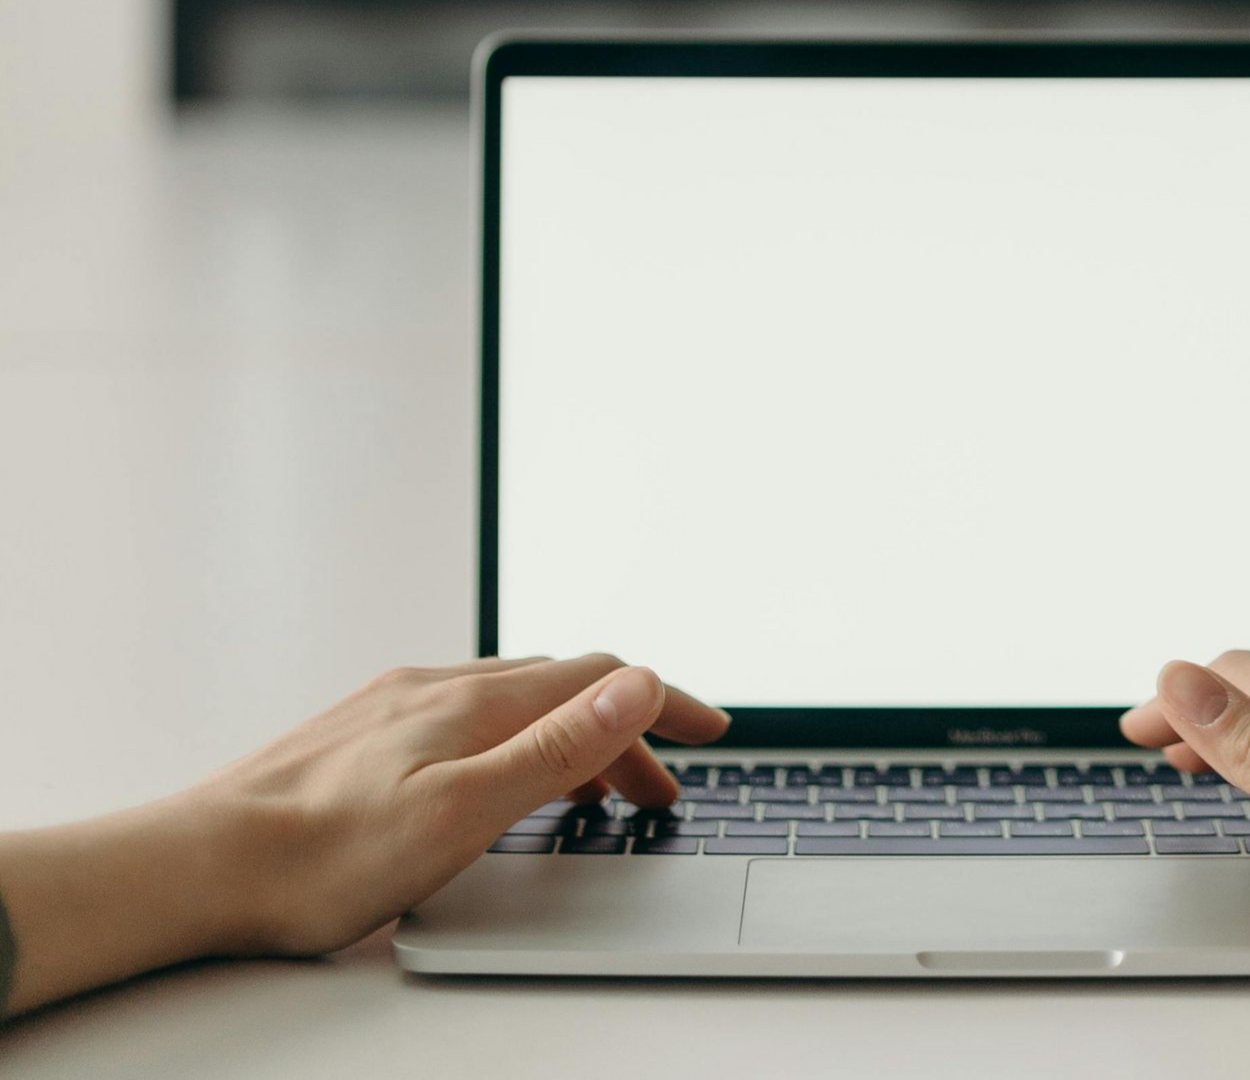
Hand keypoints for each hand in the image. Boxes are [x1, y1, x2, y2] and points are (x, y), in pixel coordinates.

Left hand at [195, 654, 728, 953]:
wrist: (197, 867)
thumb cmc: (323, 859)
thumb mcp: (466, 810)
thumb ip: (558, 745)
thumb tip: (638, 680)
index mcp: (472, 704)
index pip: (601, 677)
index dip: (666, 702)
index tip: (713, 729)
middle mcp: (435, 687)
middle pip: (562, 688)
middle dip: (626, 731)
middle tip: (659, 792)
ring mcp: (394, 705)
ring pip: (511, 703)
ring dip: (570, 738)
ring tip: (592, 794)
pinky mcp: (361, 732)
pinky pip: (464, 718)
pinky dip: (514, 741)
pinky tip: (495, 779)